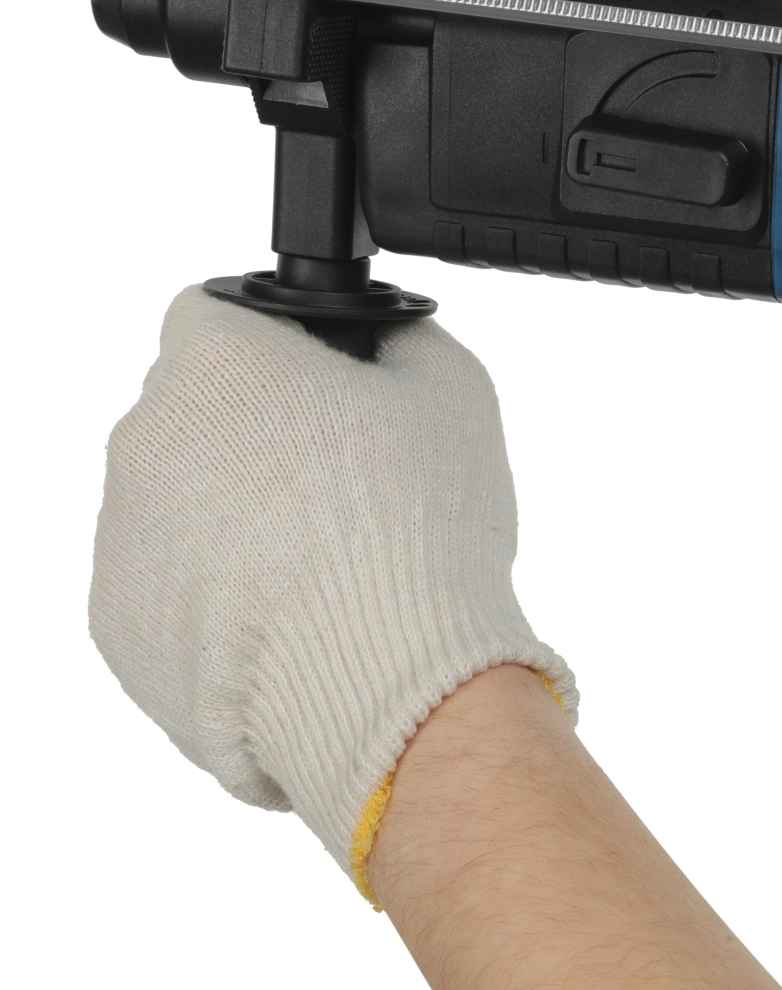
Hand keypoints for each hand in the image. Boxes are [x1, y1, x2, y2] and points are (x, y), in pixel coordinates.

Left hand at [89, 287, 573, 894]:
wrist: (386, 679)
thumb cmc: (418, 532)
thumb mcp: (456, 395)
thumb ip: (406, 344)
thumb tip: (389, 342)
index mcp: (219, 361)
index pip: (224, 311)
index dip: (284, 346)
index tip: (331, 388)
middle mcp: (146, 435)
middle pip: (198, 414)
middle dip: (260, 440)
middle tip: (345, 490)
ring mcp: (121, 533)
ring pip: (179, 504)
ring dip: (236, 522)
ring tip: (326, 573)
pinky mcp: (117, 623)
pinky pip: (168, 589)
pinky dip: (217, 601)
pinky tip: (293, 623)